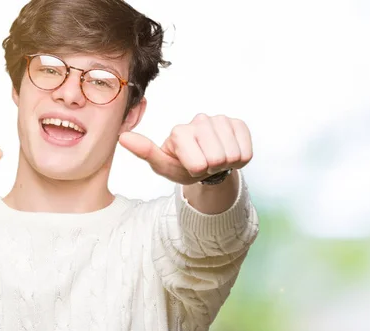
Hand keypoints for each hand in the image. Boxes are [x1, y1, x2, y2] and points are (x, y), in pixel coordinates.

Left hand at [118, 113, 251, 184]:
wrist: (206, 164)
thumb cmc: (182, 165)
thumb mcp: (164, 166)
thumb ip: (145, 152)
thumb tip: (123, 138)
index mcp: (179, 131)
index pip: (198, 164)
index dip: (196, 171)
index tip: (190, 165)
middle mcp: (199, 120)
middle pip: (217, 159)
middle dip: (212, 167)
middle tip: (204, 163)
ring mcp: (219, 120)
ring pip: (233, 155)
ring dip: (226, 163)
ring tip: (214, 158)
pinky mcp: (238, 123)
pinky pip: (246, 151)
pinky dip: (240, 158)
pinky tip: (228, 152)